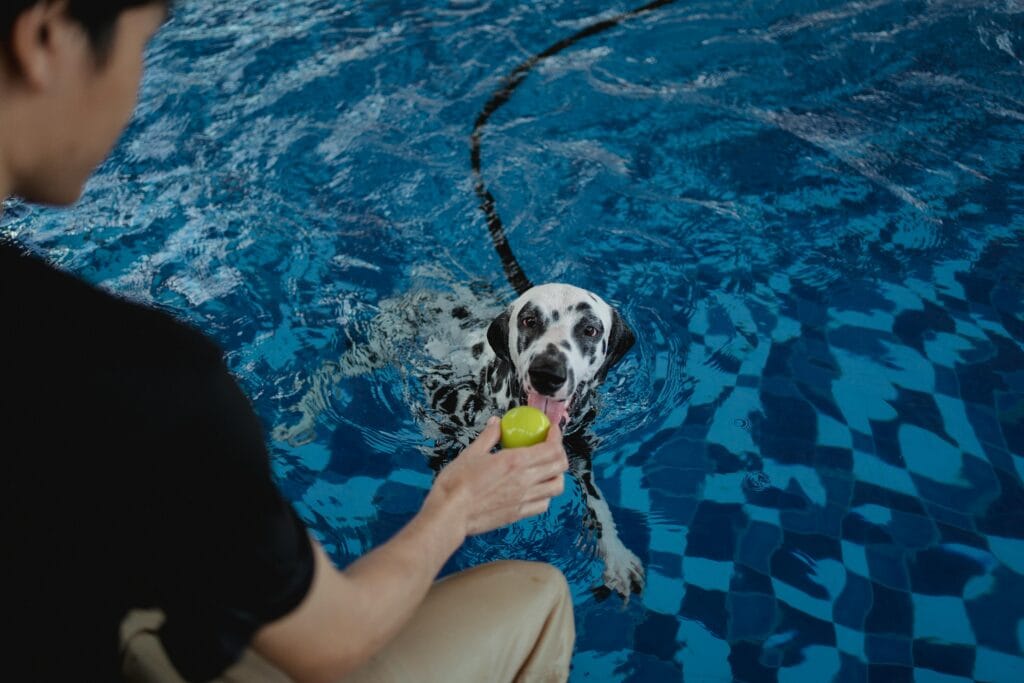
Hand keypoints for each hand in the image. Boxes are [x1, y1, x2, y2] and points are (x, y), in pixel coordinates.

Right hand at [425, 417, 568, 536]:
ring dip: (557, 475)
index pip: (550, 448)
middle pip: (559, 466)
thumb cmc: (456, 484)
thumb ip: (489, 436)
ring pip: (557, 487)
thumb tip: (497, 423)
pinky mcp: (519, 514)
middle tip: (552, 447)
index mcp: (515, 462)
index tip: (552, 430)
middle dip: (560, 453)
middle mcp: (525, 480)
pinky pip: (543, 504)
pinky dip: (545, 494)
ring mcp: (524, 499)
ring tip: (548, 469)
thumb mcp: (472, 453)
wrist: (450, 514)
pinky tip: (536, 489)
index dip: (556, 436)